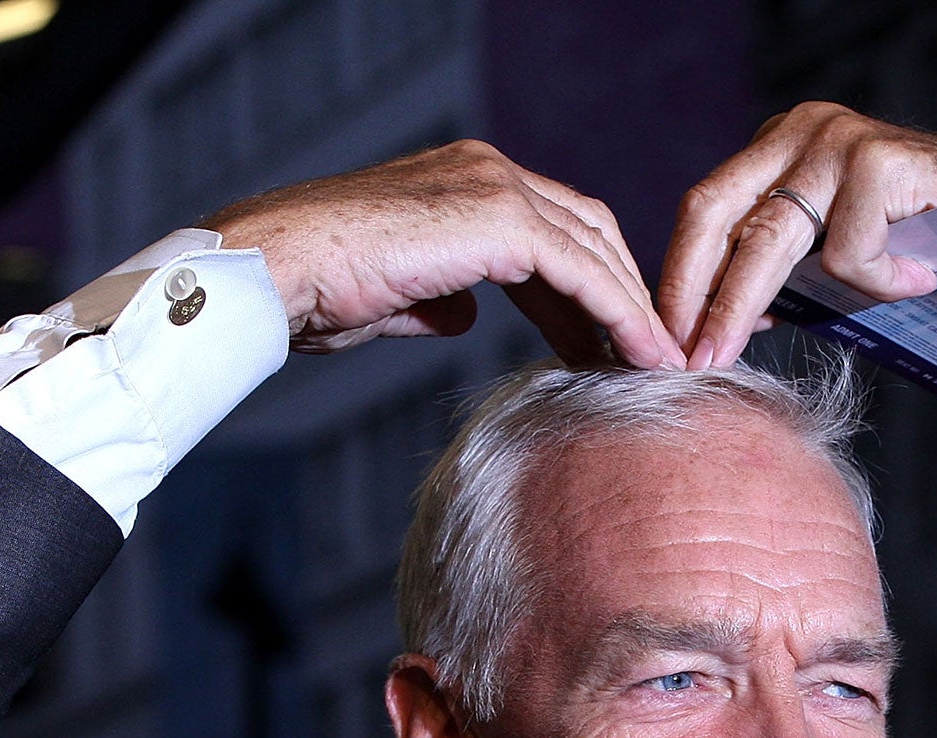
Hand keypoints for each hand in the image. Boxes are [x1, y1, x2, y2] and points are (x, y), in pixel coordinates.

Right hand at [207, 140, 683, 368]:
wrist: (278, 271)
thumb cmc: (316, 290)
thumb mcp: (396, 297)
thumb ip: (440, 299)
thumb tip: (465, 318)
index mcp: (464, 181)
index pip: (554, 228)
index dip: (592, 287)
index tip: (612, 343)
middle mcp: (487, 171)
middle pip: (588, 232)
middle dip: (622, 296)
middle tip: (646, 358)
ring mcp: (495, 187)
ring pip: (594, 250)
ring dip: (632, 310)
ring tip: (658, 367)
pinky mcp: (499, 220)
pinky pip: (582, 271)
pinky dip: (618, 313)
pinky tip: (639, 355)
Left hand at [658, 102, 936, 368]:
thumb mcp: (838, 264)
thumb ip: (780, 277)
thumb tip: (709, 329)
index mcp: (781, 151)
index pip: (705, 212)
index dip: (678, 280)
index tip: (661, 344)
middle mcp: (802, 131)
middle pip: (713, 214)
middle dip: (688, 296)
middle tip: (675, 360)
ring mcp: (841, 139)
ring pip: (766, 238)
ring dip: (738, 308)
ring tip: (727, 357)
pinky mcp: (881, 157)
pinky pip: (844, 249)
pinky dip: (870, 282)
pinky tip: (916, 281)